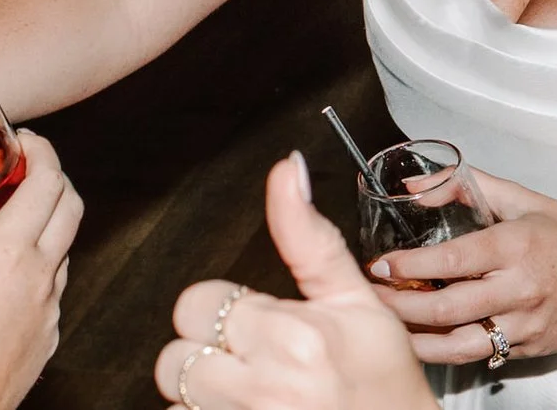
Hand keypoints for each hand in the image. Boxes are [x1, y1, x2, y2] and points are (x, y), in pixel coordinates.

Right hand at [0, 128, 78, 409]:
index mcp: (8, 251)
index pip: (50, 181)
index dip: (44, 151)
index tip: (26, 140)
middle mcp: (39, 273)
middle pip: (72, 205)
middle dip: (55, 178)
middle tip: (26, 168)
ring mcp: (50, 307)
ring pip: (66, 247)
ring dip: (49, 224)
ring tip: (13, 219)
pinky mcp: (49, 335)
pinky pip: (56, 288)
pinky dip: (42, 267)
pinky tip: (7, 275)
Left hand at [158, 153, 436, 409]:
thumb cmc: (382, 377)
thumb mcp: (354, 299)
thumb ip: (308, 236)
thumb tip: (286, 169)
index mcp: (294, 337)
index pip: (198, 304)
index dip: (225, 312)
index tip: (258, 326)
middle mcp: (267, 388)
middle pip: (174, 358)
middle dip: (208, 355)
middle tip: (253, 361)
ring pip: (176, 399)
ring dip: (205, 395)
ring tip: (251, 392)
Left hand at [369, 167, 556, 364]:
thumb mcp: (522, 199)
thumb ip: (465, 186)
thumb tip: (416, 184)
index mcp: (516, 246)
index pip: (452, 261)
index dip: (410, 266)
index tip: (380, 265)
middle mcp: (521, 290)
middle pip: (448, 308)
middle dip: (400, 305)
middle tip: (370, 296)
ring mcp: (527, 325)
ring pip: (459, 344)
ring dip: (416, 338)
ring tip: (387, 326)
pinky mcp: (531, 349)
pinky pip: (481, 354)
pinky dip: (446, 349)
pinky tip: (423, 338)